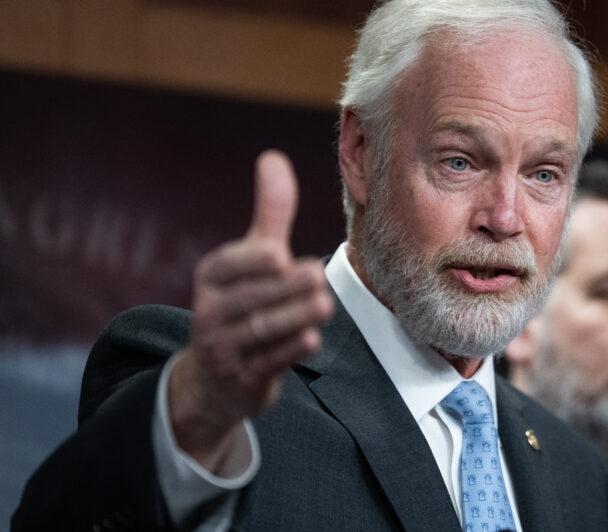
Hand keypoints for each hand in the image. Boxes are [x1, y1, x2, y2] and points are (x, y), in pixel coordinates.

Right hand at [168, 150, 333, 469]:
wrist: (214, 379)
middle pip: (250, 298)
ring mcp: (225, 348)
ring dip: (293, 318)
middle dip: (283, 289)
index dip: (252, 262)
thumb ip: (268, 213)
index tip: (278, 256)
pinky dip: (288, 352)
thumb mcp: (251, 258)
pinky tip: (310, 340)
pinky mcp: (243, 378)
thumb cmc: (241, 302)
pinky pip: (266, 364)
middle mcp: (212, 311)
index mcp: (212, 277)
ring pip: (260, 331)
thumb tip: (273, 156)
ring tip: (323, 304)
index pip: (228, 266)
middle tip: (316, 275)